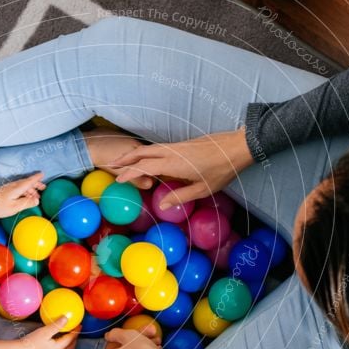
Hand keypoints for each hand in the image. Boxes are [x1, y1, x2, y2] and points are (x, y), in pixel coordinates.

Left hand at [0, 172, 45, 217]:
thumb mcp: (15, 207)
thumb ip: (27, 203)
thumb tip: (36, 200)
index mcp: (17, 188)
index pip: (29, 181)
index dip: (36, 178)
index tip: (42, 174)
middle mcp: (14, 186)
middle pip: (27, 183)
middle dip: (36, 184)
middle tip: (43, 187)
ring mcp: (9, 188)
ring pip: (23, 186)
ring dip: (31, 189)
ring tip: (36, 196)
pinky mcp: (6, 192)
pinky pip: (19, 189)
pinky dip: (25, 192)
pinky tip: (25, 197)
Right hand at [22, 316, 79, 348]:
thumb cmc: (32, 342)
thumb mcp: (45, 331)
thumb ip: (57, 325)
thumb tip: (66, 318)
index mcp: (59, 347)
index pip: (71, 338)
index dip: (76, 331)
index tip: (79, 325)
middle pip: (71, 346)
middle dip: (75, 339)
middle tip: (76, 331)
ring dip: (71, 346)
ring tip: (71, 340)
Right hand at [110, 128, 253, 208]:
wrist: (236, 147)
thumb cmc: (221, 170)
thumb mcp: (202, 189)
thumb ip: (180, 196)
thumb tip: (163, 203)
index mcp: (173, 163)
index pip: (145, 167)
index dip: (130, 173)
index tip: (118, 179)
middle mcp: (172, 151)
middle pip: (142, 153)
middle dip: (126, 158)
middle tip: (112, 164)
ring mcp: (177, 146)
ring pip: (150, 148)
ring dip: (135, 154)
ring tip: (124, 160)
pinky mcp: (182, 144)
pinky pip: (158, 148)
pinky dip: (146, 153)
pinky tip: (146, 158)